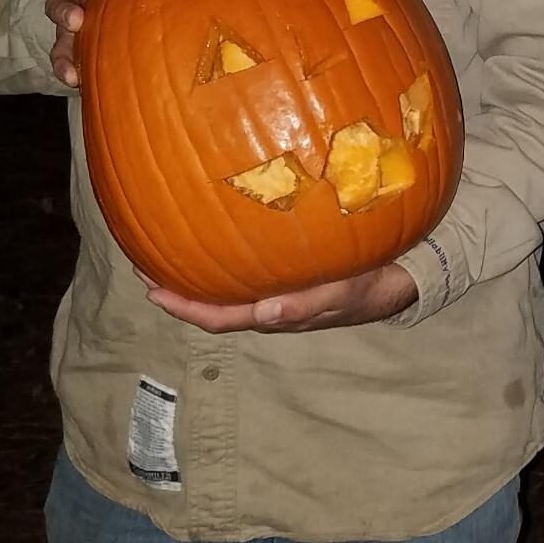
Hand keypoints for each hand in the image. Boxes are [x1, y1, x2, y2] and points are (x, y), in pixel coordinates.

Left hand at [145, 260, 417, 333]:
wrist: (401, 274)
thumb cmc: (371, 284)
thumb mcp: (345, 294)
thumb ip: (308, 304)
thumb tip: (264, 313)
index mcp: (275, 315)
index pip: (220, 317)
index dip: (184, 308)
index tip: (152, 289)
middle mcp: (267, 303)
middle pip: (212, 301)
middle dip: (177, 285)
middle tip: (142, 257)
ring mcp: (275, 287)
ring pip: (225, 283)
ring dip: (195, 268)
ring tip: (165, 240)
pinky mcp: (285, 270)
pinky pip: (244, 265)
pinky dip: (221, 251)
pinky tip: (213, 225)